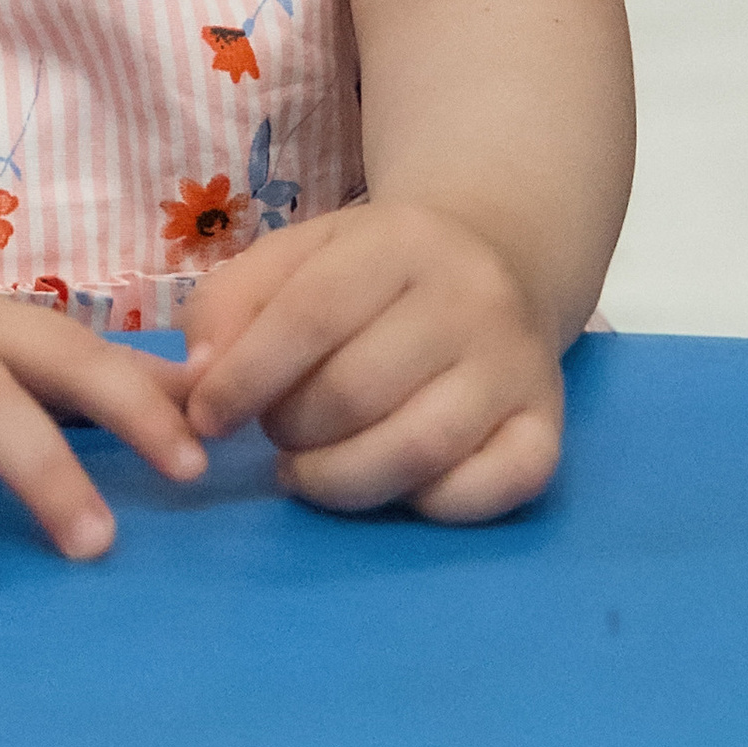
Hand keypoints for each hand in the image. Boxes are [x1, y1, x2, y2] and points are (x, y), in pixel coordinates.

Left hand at [179, 200, 563, 521]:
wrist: (499, 260)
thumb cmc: (372, 271)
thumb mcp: (297, 256)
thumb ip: (230, 304)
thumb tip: (198, 379)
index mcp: (402, 240)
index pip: (310, 316)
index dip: (244, 377)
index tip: (205, 418)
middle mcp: (472, 297)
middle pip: (357, 392)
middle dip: (291, 429)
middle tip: (275, 434)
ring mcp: (518, 365)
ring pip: (417, 450)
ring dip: (338, 480)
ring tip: (307, 470)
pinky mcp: (549, 426)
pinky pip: (488, 491)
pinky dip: (425, 506)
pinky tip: (388, 487)